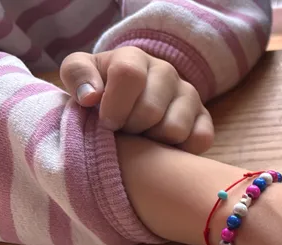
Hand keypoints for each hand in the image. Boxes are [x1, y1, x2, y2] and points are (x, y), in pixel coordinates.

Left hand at [60, 47, 213, 153]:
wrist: (126, 103)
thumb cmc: (99, 90)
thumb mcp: (78, 74)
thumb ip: (76, 75)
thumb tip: (90, 97)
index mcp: (135, 57)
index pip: (129, 75)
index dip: (114, 105)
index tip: (106, 122)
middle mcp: (167, 72)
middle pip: (151, 109)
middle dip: (131, 128)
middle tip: (124, 131)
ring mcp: (190, 95)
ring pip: (174, 129)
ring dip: (153, 142)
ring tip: (142, 137)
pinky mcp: (205, 119)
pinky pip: (200, 139)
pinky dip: (180, 150)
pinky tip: (163, 146)